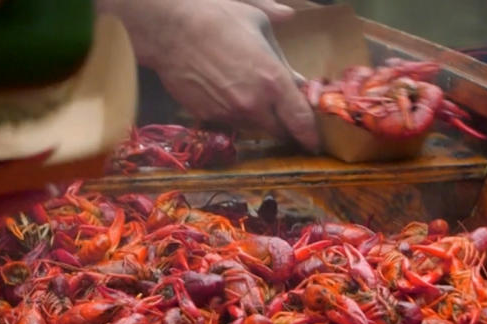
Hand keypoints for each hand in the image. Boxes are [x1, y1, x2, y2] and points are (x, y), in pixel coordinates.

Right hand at [108, 0, 318, 151]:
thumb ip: (282, 53)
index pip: (300, 120)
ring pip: (255, 128)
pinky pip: (231, 122)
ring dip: (261, 120)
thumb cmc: (217, 18)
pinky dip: (237, 114)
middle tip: (289, 120)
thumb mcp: (258, 25)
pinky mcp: (208, 117)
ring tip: (254, 100)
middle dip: (288, 128)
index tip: (316, 142)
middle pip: (280, 132)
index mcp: (273, 80)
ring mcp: (229, 114)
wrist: (170, 30)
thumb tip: (298, 75)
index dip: (311, 135)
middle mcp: (254, 104)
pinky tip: (228, 94)